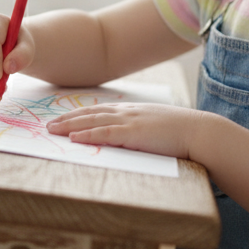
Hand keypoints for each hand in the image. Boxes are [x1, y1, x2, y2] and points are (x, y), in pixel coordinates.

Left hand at [46, 103, 212, 158]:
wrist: (199, 131)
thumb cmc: (181, 132)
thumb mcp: (156, 126)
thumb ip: (140, 129)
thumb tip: (130, 137)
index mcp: (132, 110)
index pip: (99, 110)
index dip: (79, 114)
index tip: (63, 118)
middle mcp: (127, 112)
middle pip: (90, 114)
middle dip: (67, 118)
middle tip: (49, 125)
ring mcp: (130, 121)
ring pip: (93, 122)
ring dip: (70, 125)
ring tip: (52, 130)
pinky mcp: (134, 134)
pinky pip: (105, 134)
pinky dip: (87, 135)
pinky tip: (74, 138)